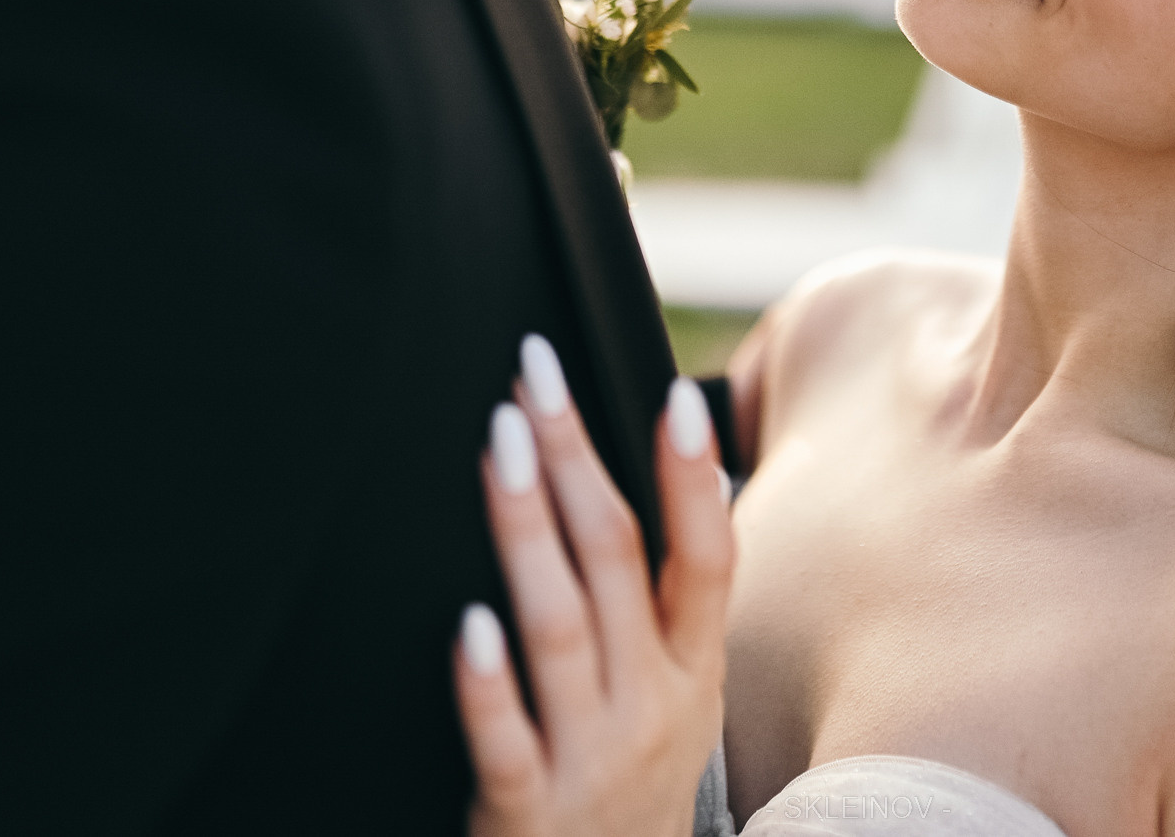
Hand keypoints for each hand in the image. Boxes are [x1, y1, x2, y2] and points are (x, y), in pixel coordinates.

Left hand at [455, 334, 733, 836]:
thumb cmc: (638, 786)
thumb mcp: (685, 696)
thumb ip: (677, 600)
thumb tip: (696, 477)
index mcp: (694, 670)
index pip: (709, 557)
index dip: (693, 478)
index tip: (672, 400)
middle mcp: (652, 705)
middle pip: (617, 562)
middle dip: (577, 459)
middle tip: (535, 381)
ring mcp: (592, 757)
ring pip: (560, 626)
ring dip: (527, 527)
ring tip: (500, 447)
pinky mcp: (528, 811)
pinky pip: (506, 739)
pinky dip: (487, 681)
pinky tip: (466, 622)